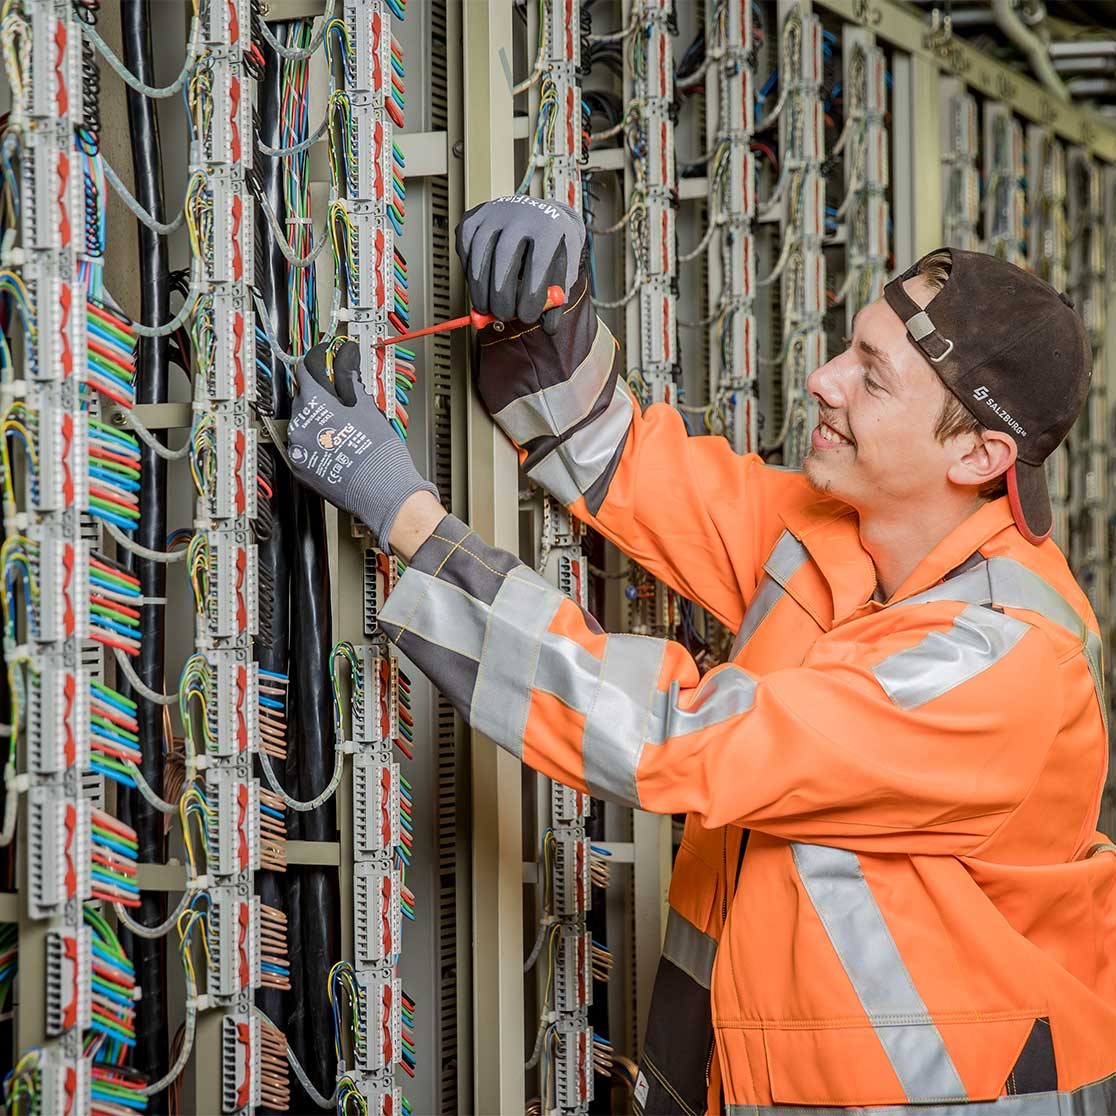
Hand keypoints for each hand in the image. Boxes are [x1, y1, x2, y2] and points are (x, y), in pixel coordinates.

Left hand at [287, 340, 438, 547]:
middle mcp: (300, 423)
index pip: (306, 368)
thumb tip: (346, 362)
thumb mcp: (367, 406)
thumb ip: (349, 380)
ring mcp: (297, 446)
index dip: (319, 362)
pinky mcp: (299, 466)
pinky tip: (335, 448)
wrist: (382, 489)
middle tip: (341, 405)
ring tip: (341, 432)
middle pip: (303, 397)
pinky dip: (315, 444)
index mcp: (314, 402)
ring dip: (317, 422)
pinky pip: (302, 446)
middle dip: (320, 397)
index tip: (325, 362)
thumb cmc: (378, 452)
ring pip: (302, 423)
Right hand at [455, 195, 585, 332]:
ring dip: (480, 287)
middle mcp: (520, 214)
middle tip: (504, 316)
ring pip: (479, 252)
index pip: (538, 262)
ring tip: (486, 308)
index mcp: (548, 226)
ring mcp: (494, 213)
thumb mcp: (565, 267)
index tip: (526, 316)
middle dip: (501, 294)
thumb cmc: (552, 245)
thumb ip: (557, 297)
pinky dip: (469, 270)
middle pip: (505, 256)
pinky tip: (480, 283)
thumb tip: (548, 326)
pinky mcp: (473, 217)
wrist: (539, 214)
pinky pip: (465, 247)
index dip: (530, 294)